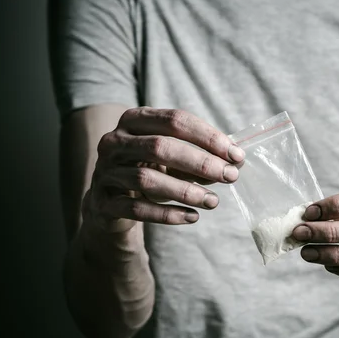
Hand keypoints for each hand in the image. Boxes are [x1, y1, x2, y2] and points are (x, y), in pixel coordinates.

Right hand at [84, 107, 244, 232]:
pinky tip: (192, 217)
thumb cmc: (150, 171)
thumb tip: (235, 162)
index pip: (174, 120)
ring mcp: (105, 172)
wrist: (110, 202)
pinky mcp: (103, 202)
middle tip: (230, 176)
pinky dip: (167, 214)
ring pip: (147, 179)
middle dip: (200, 162)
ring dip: (186, 191)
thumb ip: (200, 158)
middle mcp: (114, 142)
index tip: (236, 155)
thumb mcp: (173, 160)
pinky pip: (136, 208)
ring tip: (213, 201)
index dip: (208, 137)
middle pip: (159, 147)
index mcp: (134, 120)